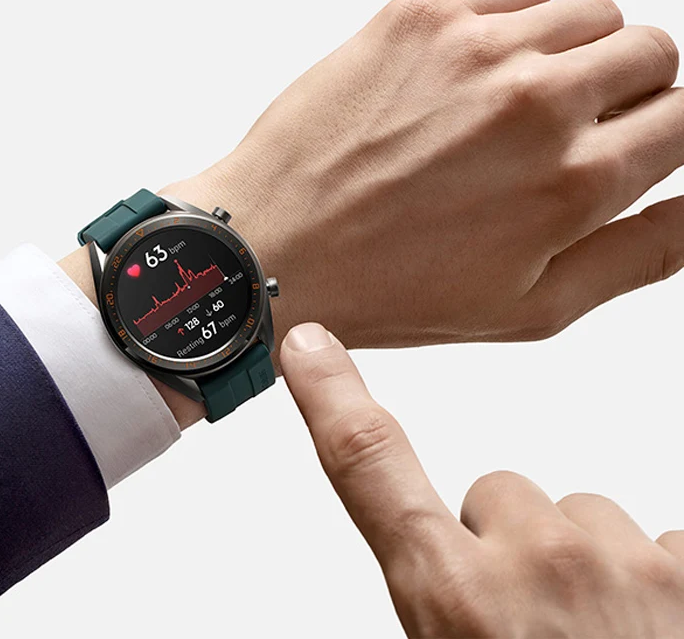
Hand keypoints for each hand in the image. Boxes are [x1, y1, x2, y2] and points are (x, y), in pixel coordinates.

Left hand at [165, 0, 683, 347]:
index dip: (660, 132)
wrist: (276, 242)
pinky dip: (517, 19)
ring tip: (518, 100)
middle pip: (650, 52)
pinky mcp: (424, 12)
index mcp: (573, 182)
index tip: (626, 142)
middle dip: (628, 90)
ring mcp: (478, 46)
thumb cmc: (389, 285)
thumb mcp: (530, 307)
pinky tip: (477, 69)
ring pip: (591, 11)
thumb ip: (638, 253)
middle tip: (569, 127)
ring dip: (574, 51)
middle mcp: (537, 101)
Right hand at [281, 323, 683, 636]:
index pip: (369, 467)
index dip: (331, 398)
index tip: (308, 348)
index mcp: (456, 604)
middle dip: (507, 543)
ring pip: (584, 519)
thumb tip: (433, 577)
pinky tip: (654, 637)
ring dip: (584, 568)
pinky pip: (659, 544)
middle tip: (530, 628)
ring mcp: (626, 564)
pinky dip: (654, 582)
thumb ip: (435, 610)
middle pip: (500, 495)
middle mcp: (536, 563)